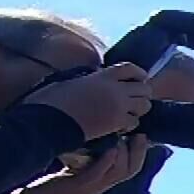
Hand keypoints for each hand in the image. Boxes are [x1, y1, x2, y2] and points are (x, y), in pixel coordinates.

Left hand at [0, 135, 150, 193]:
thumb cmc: (52, 187)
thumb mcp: (74, 170)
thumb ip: (86, 159)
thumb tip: (95, 140)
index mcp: (102, 181)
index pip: (131, 168)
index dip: (140, 153)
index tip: (142, 135)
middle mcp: (101, 185)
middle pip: (130, 170)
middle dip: (138, 152)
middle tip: (140, 135)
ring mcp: (90, 186)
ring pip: (118, 172)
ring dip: (124, 154)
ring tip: (123, 139)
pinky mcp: (77, 185)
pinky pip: (98, 173)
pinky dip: (106, 161)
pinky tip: (110, 150)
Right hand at [25, 63, 153, 139]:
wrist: (48, 121)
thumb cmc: (51, 100)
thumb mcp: (69, 80)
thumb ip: (88, 77)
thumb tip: (95, 76)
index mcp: (102, 76)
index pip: (131, 68)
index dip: (138, 73)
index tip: (139, 78)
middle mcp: (115, 90)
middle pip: (145, 88)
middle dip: (142, 93)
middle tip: (133, 98)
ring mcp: (118, 108)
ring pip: (145, 106)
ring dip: (139, 108)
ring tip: (128, 111)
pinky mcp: (116, 125)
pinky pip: (135, 122)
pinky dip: (131, 124)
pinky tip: (121, 124)